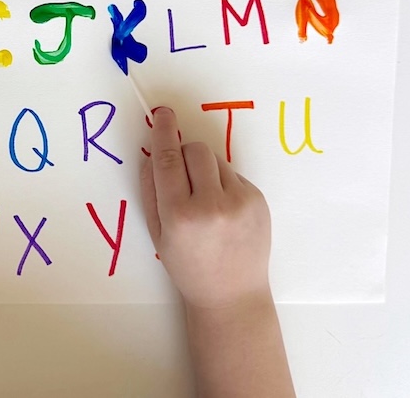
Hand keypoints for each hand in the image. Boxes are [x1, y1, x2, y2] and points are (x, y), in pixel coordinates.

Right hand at [140, 107, 271, 309]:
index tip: (162, 114)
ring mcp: (239, 202)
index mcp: (179, 214)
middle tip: (182, 173)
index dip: (163, 133)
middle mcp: (211, 205)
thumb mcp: (157, 232)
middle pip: (195, 151)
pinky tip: (223, 210)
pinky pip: (234, 175)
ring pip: (216, 161)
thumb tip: (153, 154)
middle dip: (185, 153)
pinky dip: (224, 183)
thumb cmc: (187, 265)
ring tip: (205, 200)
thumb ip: (151, 190)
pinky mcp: (258, 201)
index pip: (168, 160)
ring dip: (205, 170)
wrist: (231, 294)